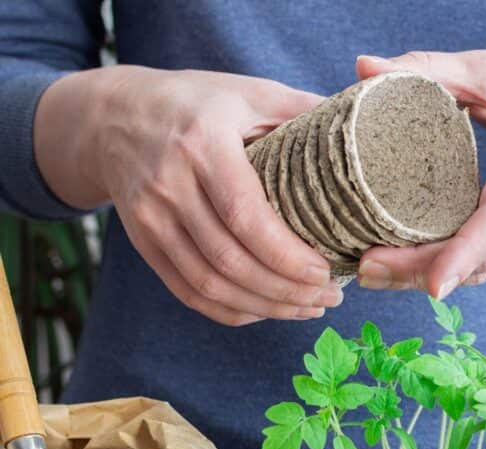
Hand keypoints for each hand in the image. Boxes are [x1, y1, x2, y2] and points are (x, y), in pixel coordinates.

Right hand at [35, 66, 341, 324]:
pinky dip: (231, 311)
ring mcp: (151, 219)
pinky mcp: (145, 244)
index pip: (245, 215)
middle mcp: (170, 185)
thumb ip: (302, 112)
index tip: (325, 273)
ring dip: (265, 307)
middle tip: (330, 297)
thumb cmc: (195, 103)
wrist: (113, 117)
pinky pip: (189, 293)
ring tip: (308, 309)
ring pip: (210, 284)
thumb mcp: (248, 92)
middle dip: (286, 291)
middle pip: (230, 260)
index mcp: (202, 144)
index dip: (287, 256)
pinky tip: (266, 311)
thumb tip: (363, 136)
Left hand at [355, 51, 485, 297]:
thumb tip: (364, 70)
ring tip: (375, 273)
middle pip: (485, 257)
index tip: (433, 285)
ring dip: (429, 277)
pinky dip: (451, 269)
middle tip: (366, 269)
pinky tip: (409, 267)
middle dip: (422, 270)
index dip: (466, 252)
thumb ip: (429, 69)